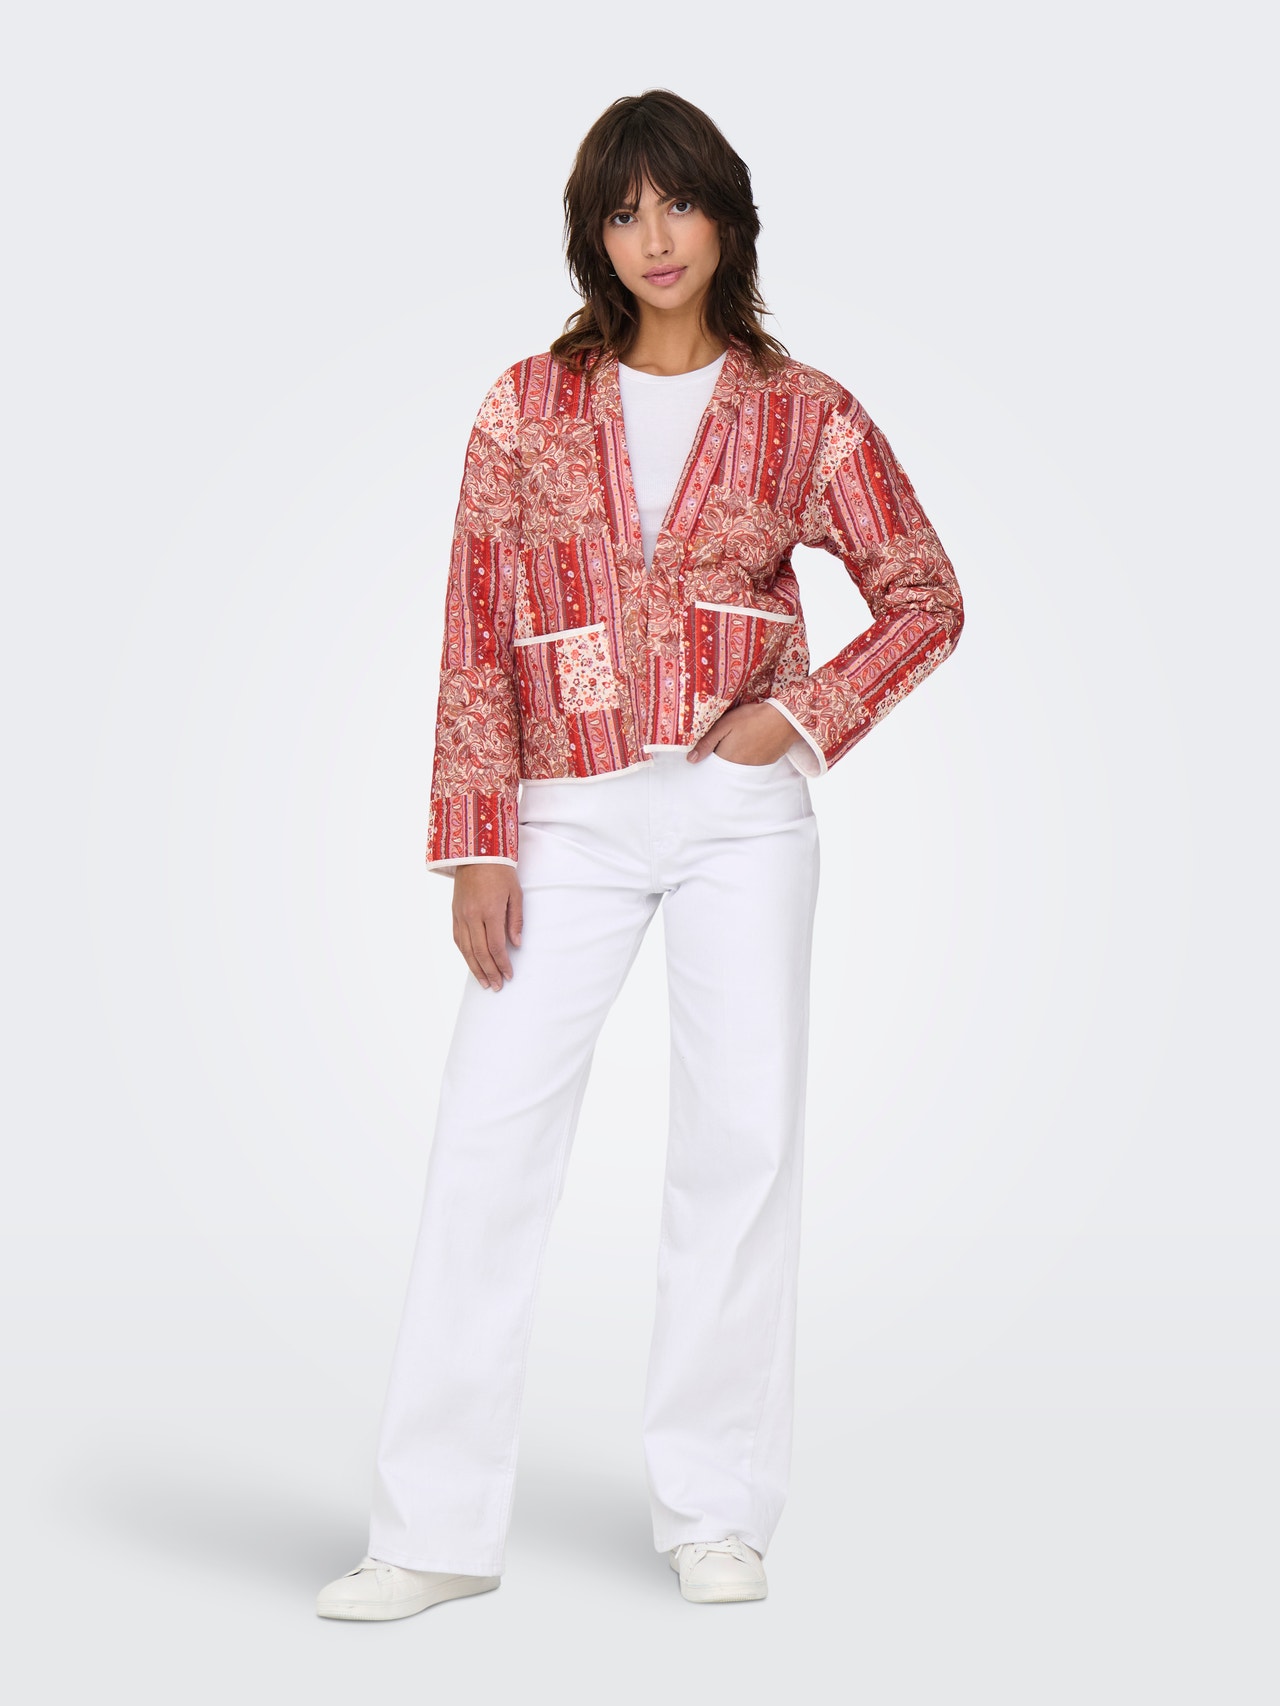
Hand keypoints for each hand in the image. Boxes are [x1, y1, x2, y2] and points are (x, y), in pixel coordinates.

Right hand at [453, 864, 522, 989]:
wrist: (476, 854)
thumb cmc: (500, 872)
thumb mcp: (515, 894)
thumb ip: (515, 920)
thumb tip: (515, 945)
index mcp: (490, 911)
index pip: (496, 946)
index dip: (502, 964)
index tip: (509, 975)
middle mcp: (472, 916)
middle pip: (480, 952)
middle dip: (489, 972)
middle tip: (496, 986)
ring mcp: (461, 915)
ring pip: (466, 949)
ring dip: (475, 968)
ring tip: (483, 982)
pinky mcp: (454, 913)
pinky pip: (458, 939)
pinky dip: (465, 954)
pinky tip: (471, 963)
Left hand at [687, 702, 795, 766]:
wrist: (784, 718)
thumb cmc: (752, 718)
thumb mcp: (725, 725)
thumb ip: (707, 743)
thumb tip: (691, 760)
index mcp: (727, 759)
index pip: (712, 762)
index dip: (711, 752)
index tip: (715, 741)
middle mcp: (740, 768)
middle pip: (725, 765)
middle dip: (724, 754)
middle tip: (731, 737)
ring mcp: (755, 767)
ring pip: (739, 765)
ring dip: (738, 754)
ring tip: (743, 737)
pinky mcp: (766, 763)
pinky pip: (752, 763)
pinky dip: (750, 755)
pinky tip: (753, 741)